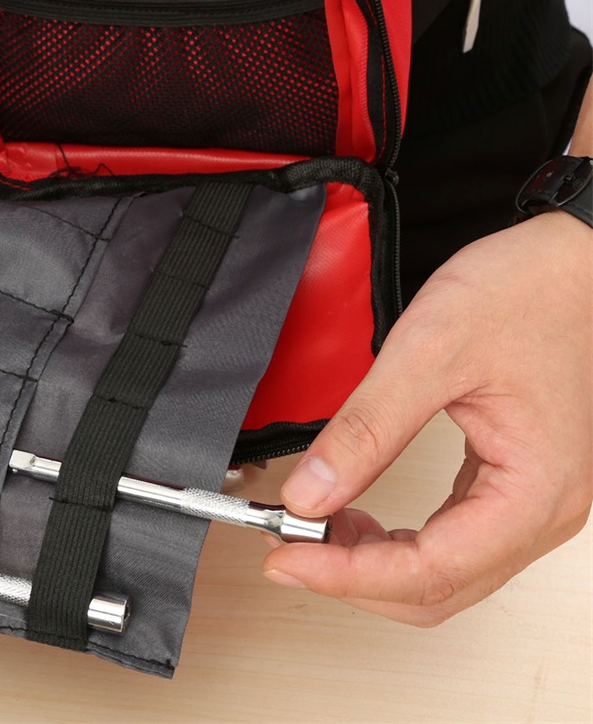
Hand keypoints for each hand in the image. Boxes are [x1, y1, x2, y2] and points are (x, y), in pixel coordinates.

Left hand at [262, 211, 591, 624]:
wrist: (570, 261)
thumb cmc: (525, 292)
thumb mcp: (429, 352)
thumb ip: (366, 429)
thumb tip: (308, 492)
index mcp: (534, 490)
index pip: (429, 571)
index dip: (346, 575)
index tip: (285, 557)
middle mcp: (543, 510)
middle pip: (437, 589)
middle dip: (353, 576)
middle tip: (287, 546)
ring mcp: (534, 500)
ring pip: (445, 573)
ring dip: (372, 564)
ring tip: (312, 530)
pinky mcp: (515, 480)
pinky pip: (455, 539)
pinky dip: (398, 540)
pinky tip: (357, 517)